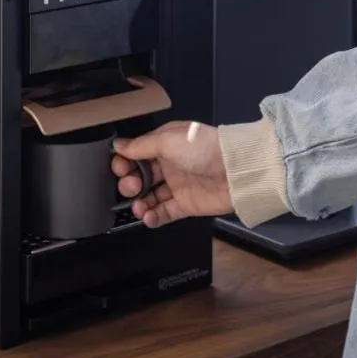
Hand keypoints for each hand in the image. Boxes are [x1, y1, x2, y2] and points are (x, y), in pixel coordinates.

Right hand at [111, 121, 231, 227]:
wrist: (236, 171)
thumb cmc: (207, 148)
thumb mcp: (168, 140)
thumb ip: (141, 145)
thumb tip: (120, 145)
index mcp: (166, 143)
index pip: (137, 154)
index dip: (125, 162)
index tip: (120, 169)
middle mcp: (171, 163)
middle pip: (140, 176)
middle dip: (130, 183)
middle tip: (130, 186)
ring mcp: (178, 185)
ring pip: (150, 197)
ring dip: (140, 203)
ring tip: (139, 207)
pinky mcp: (186, 204)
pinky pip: (164, 213)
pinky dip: (153, 217)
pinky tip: (148, 217)